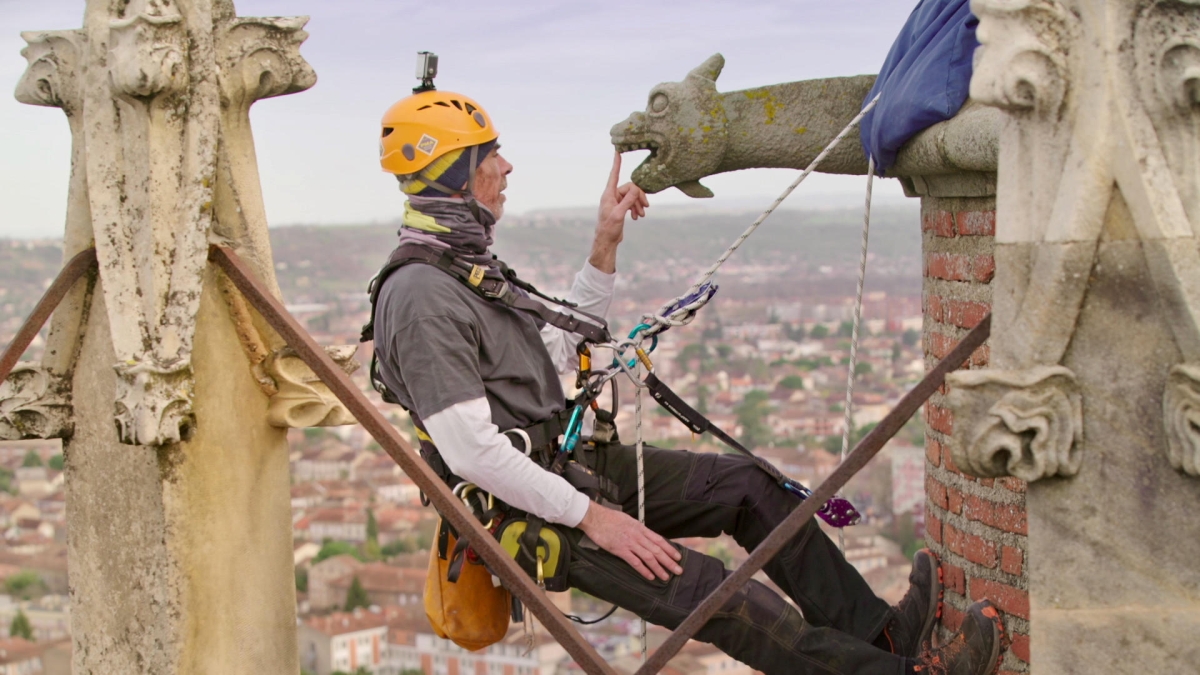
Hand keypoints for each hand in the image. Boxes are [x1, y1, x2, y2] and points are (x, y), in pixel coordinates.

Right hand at [578, 501, 682, 580]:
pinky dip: (644, 570)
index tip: (678, 557)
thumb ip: (637, 529)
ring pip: (648, 557)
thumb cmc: (609, 518)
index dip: (669, 549)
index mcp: (640, 528)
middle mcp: (637, 535)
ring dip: (659, 568)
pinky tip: (650, 576)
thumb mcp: (628, 520)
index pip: (659, 540)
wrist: (595, 517)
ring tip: (666, 577)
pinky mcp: (620, 550)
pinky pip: (635, 561)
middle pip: (657, 550)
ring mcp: (629, 543)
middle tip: (678, 570)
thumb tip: (645, 536)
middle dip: (669, 561)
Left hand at [591, 152, 648, 272]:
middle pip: (630, 188)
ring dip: (638, 204)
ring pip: (632, 196)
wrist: (607, 241)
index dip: (617, 163)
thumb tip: (636, 188)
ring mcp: (616, 202)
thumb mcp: (619, 214)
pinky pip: (631, 203)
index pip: (614, 175)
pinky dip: (636, 208)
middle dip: (639, 196)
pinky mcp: (620, 208)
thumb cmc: (609, 228)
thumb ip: (627, 201)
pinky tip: (637, 217)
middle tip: (646, 206)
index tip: (617, 151)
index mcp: (609, 194)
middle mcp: (612, 196)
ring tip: (642, 215)